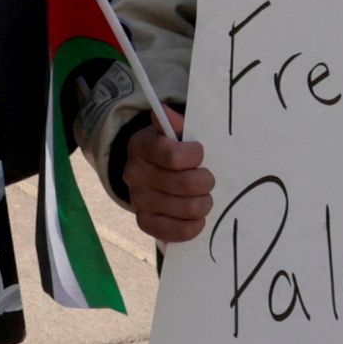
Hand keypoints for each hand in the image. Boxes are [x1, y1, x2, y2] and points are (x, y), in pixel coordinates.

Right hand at [109, 112, 215, 242]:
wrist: (147, 171)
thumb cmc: (168, 149)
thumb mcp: (171, 132)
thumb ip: (175, 123)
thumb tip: (166, 112)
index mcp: (141, 147)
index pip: (174, 156)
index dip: (195, 156)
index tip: (200, 153)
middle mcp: (135, 175)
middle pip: (186, 185)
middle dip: (205, 182)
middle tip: (207, 179)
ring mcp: (139, 201)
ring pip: (187, 208)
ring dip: (203, 204)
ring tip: (203, 198)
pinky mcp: (145, 222)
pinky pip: (176, 231)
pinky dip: (193, 226)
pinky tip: (197, 217)